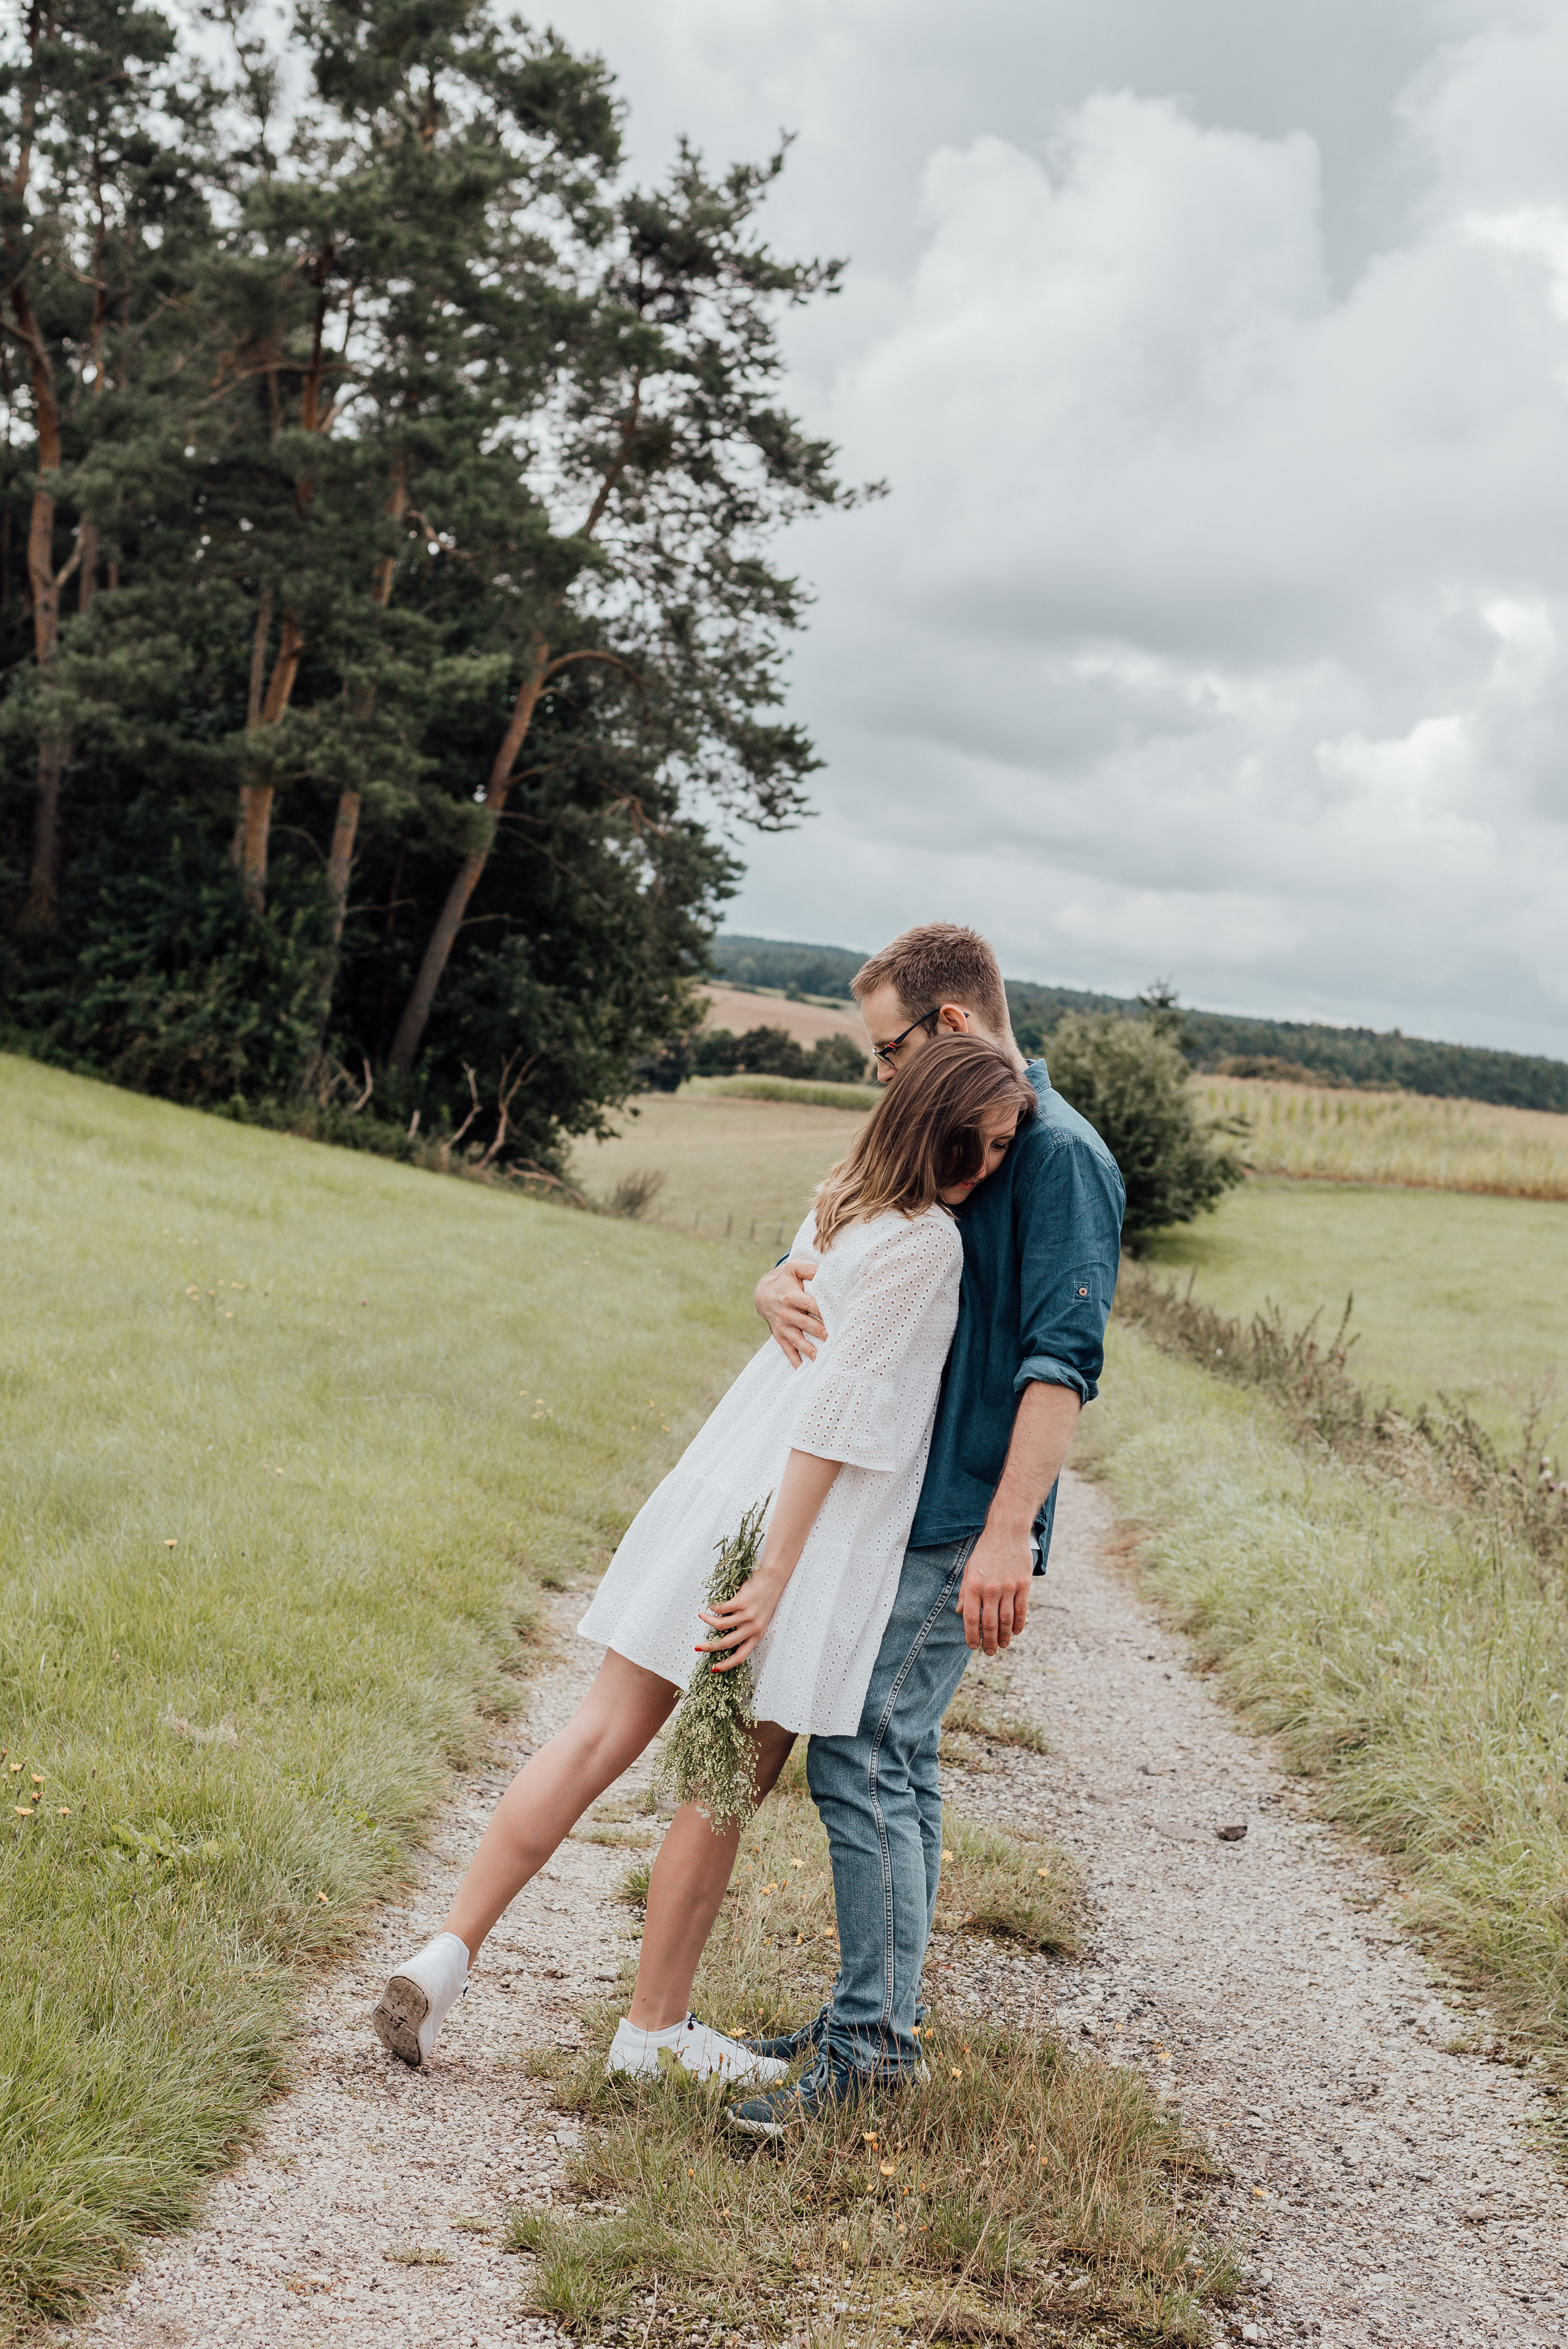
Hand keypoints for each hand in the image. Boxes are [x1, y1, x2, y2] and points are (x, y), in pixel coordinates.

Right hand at [696, 1571, 785, 1671]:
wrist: (772, 1579)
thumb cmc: (764, 1599)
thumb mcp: (758, 1619)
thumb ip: (745, 1630)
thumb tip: (723, 1636)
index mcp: (757, 1635)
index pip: (741, 1656)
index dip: (726, 1665)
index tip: (715, 1668)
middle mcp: (753, 1628)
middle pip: (726, 1644)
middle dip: (709, 1647)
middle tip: (698, 1647)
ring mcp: (747, 1616)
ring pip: (720, 1626)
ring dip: (708, 1621)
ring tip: (702, 1616)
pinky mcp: (741, 1603)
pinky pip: (721, 1610)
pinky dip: (714, 1609)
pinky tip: (712, 1606)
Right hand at [753, 1260, 825, 1366]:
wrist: (761, 1292)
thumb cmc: (783, 1279)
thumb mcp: (793, 1268)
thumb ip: (809, 1269)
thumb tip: (826, 1271)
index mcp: (792, 1296)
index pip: (811, 1305)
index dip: (823, 1311)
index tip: (836, 1318)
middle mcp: (786, 1313)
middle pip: (806, 1324)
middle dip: (819, 1332)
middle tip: (832, 1340)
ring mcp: (782, 1326)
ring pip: (797, 1340)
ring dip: (808, 1350)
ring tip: (820, 1359)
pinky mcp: (778, 1335)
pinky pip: (786, 1349)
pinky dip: (794, 1360)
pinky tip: (802, 1370)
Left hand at [958, 1520, 1032, 1654]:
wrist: (1006, 1532)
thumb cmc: (985, 1552)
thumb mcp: (969, 1570)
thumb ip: (965, 1593)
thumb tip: (960, 1612)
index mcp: (974, 1586)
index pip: (972, 1618)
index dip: (972, 1636)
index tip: (974, 1646)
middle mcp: (991, 1589)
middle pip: (990, 1623)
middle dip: (990, 1641)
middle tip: (990, 1651)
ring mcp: (1008, 1587)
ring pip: (1007, 1620)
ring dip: (1005, 1636)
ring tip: (1003, 1645)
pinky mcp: (1023, 1585)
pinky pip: (1021, 1610)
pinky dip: (1019, 1624)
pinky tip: (1016, 1631)